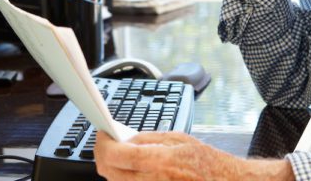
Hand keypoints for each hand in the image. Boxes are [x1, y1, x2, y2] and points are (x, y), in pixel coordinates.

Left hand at [94, 131, 293, 179]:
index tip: (102, 133)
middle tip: (106, 142)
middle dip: (103, 155)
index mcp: (161, 162)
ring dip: (112, 168)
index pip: (117, 155)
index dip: (103, 143)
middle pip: (109, 172)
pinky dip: (124, 179)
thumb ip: (149, 140)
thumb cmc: (207, 163)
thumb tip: (124, 138)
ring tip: (118, 155)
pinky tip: (130, 169)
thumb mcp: (179, 139)